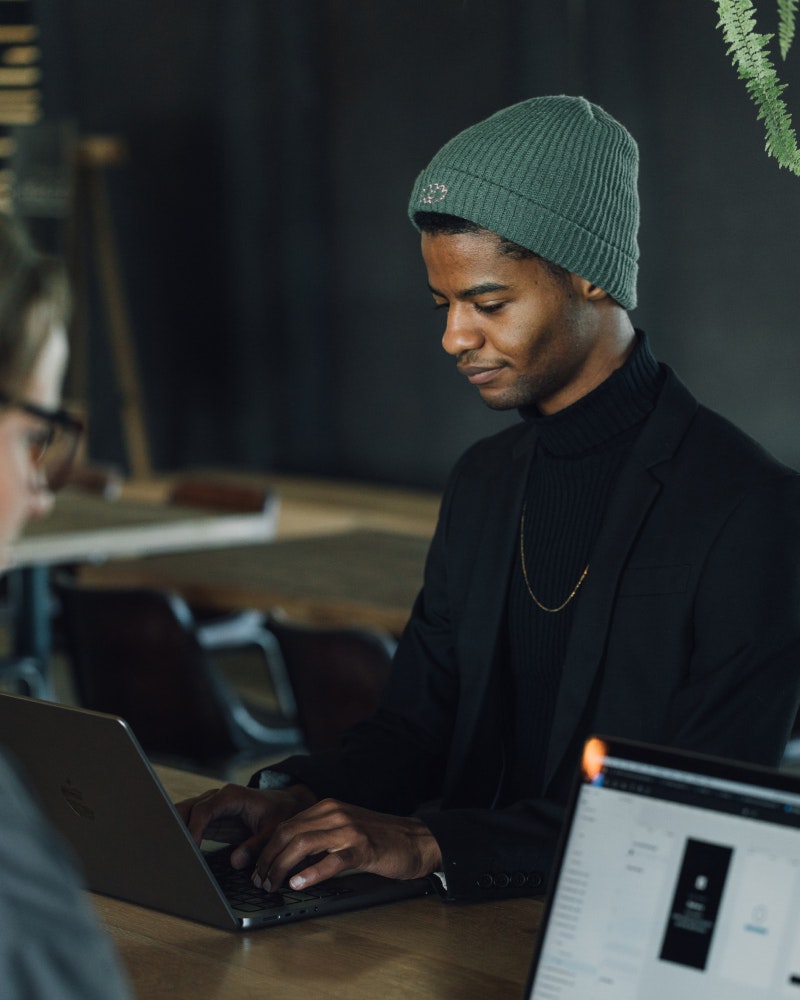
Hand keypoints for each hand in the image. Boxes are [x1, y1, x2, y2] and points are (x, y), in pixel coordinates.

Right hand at [176, 782, 316, 869]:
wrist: (282, 805)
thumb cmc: (278, 814)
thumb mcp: (273, 830)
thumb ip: (256, 845)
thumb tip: (235, 861)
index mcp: (231, 796)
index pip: (204, 810)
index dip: (194, 829)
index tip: (189, 849)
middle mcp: (216, 798)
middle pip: (187, 809)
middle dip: (175, 827)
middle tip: (168, 851)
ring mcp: (210, 808)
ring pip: (183, 815)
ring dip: (174, 831)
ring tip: (165, 853)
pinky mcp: (207, 820)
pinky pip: (188, 825)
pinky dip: (180, 836)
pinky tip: (174, 852)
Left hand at [252, 798, 442, 891]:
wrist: (417, 840)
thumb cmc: (380, 839)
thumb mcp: (344, 830)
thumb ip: (319, 838)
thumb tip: (287, 859)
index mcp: (328, 807)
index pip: (286, 825)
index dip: (267, 848)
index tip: (258, 869)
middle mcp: (335, 813)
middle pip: (288, 832)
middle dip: (268, 859)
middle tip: (261, 881)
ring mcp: (349, 829)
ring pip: (303, 843)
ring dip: (281, 866)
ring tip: (273, 885)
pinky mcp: (364, 847)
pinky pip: (331, 860)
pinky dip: (311, 872)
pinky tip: (299, 883)